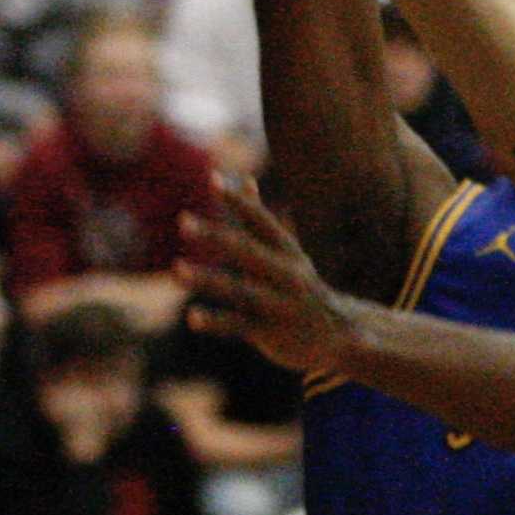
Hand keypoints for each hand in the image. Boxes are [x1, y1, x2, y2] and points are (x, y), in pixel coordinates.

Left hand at [177, 178, 357, 376]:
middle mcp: (287, 274)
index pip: (261, 221)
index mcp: (287, 251)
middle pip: (248, 252)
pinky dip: (216, 321)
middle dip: (216, 236)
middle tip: (183, 221)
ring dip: (208, 279)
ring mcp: (280, 304)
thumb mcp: (286, 251)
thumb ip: (260, 220)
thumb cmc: (299, 286)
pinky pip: (240, 326)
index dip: (239, 202)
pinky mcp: (271, 333)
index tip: (214, 180)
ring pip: (241, 290)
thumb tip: (245, 179)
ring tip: (176, 270)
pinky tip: (191, 317)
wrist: (338, 336)